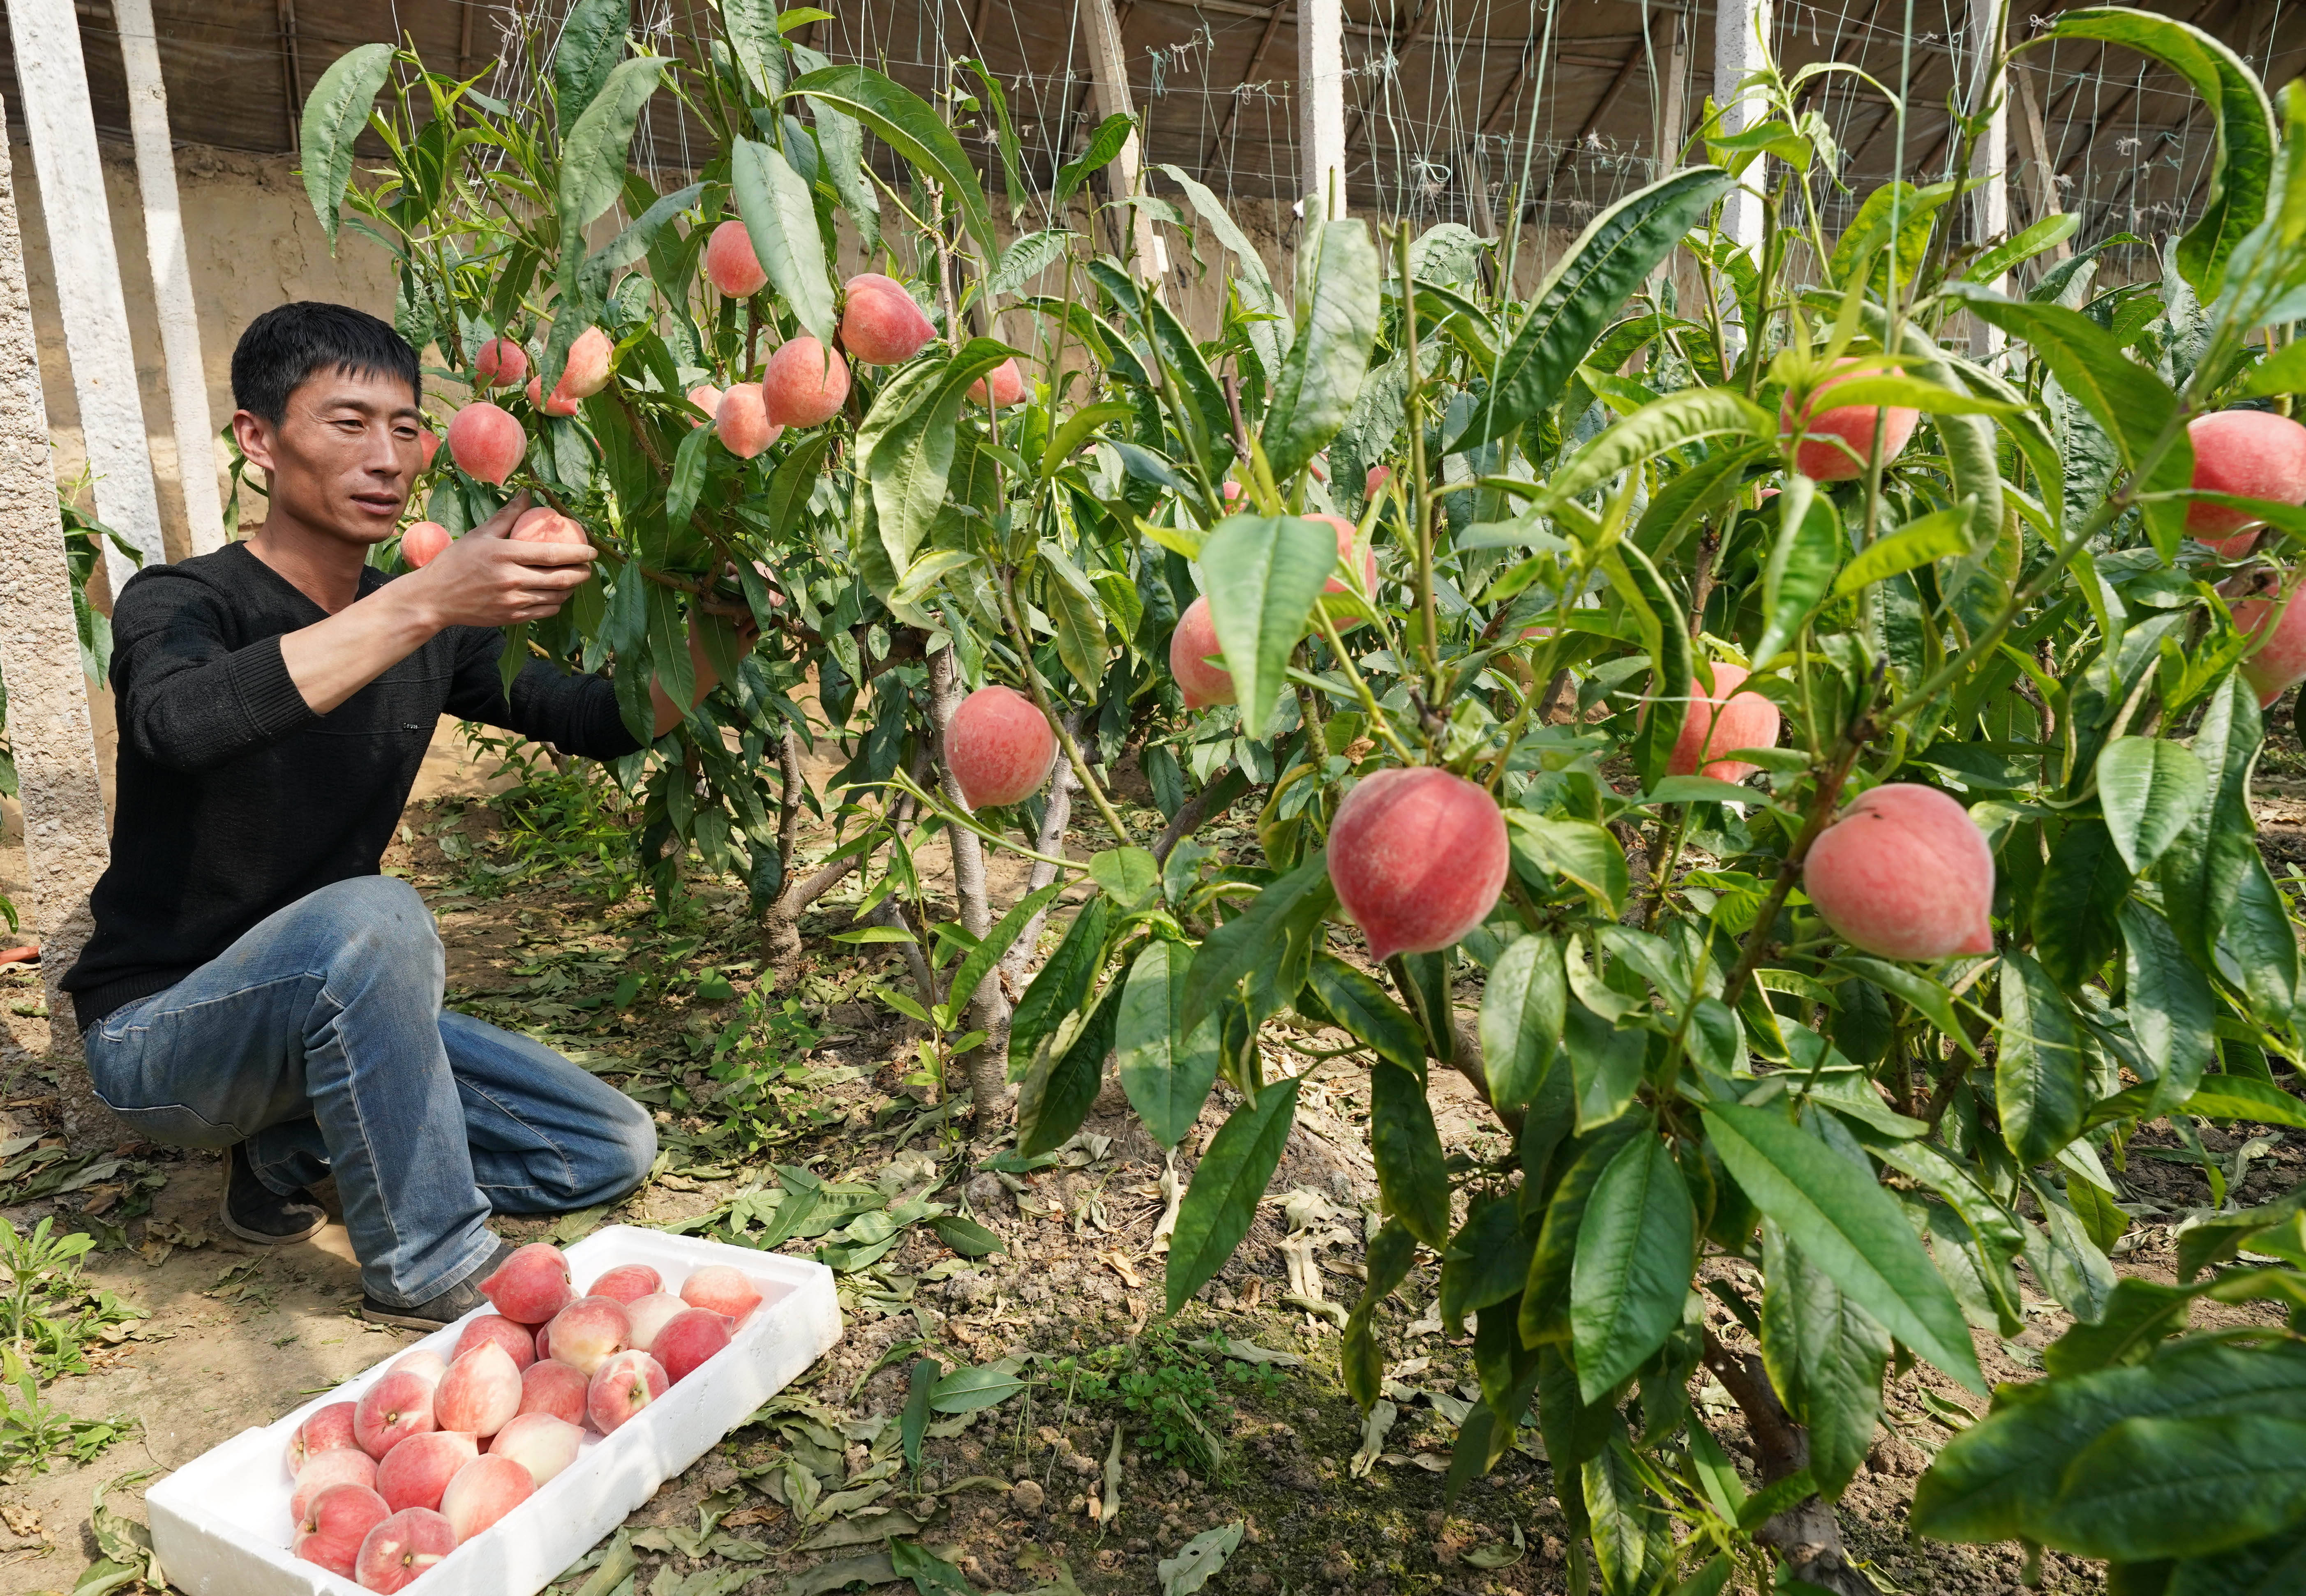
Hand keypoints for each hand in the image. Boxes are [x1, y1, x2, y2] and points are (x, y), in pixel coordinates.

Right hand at [404, 493, 598, 628]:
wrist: (435, 598)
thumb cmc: (456, 561)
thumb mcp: (480, 534)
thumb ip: (508, 515)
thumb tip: (528, 493)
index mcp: (506, 555)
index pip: (553, 554)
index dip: (578, 553)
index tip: (592, 551)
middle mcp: (513, 580)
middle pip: (561, 579)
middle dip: (581, 573)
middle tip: (588, 567)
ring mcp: (513, 602)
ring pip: (556, 597)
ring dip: (571, 588)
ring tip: (574, 578)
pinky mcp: (512, 618)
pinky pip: (545, 611)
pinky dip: (556, 603)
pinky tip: (556, 594)